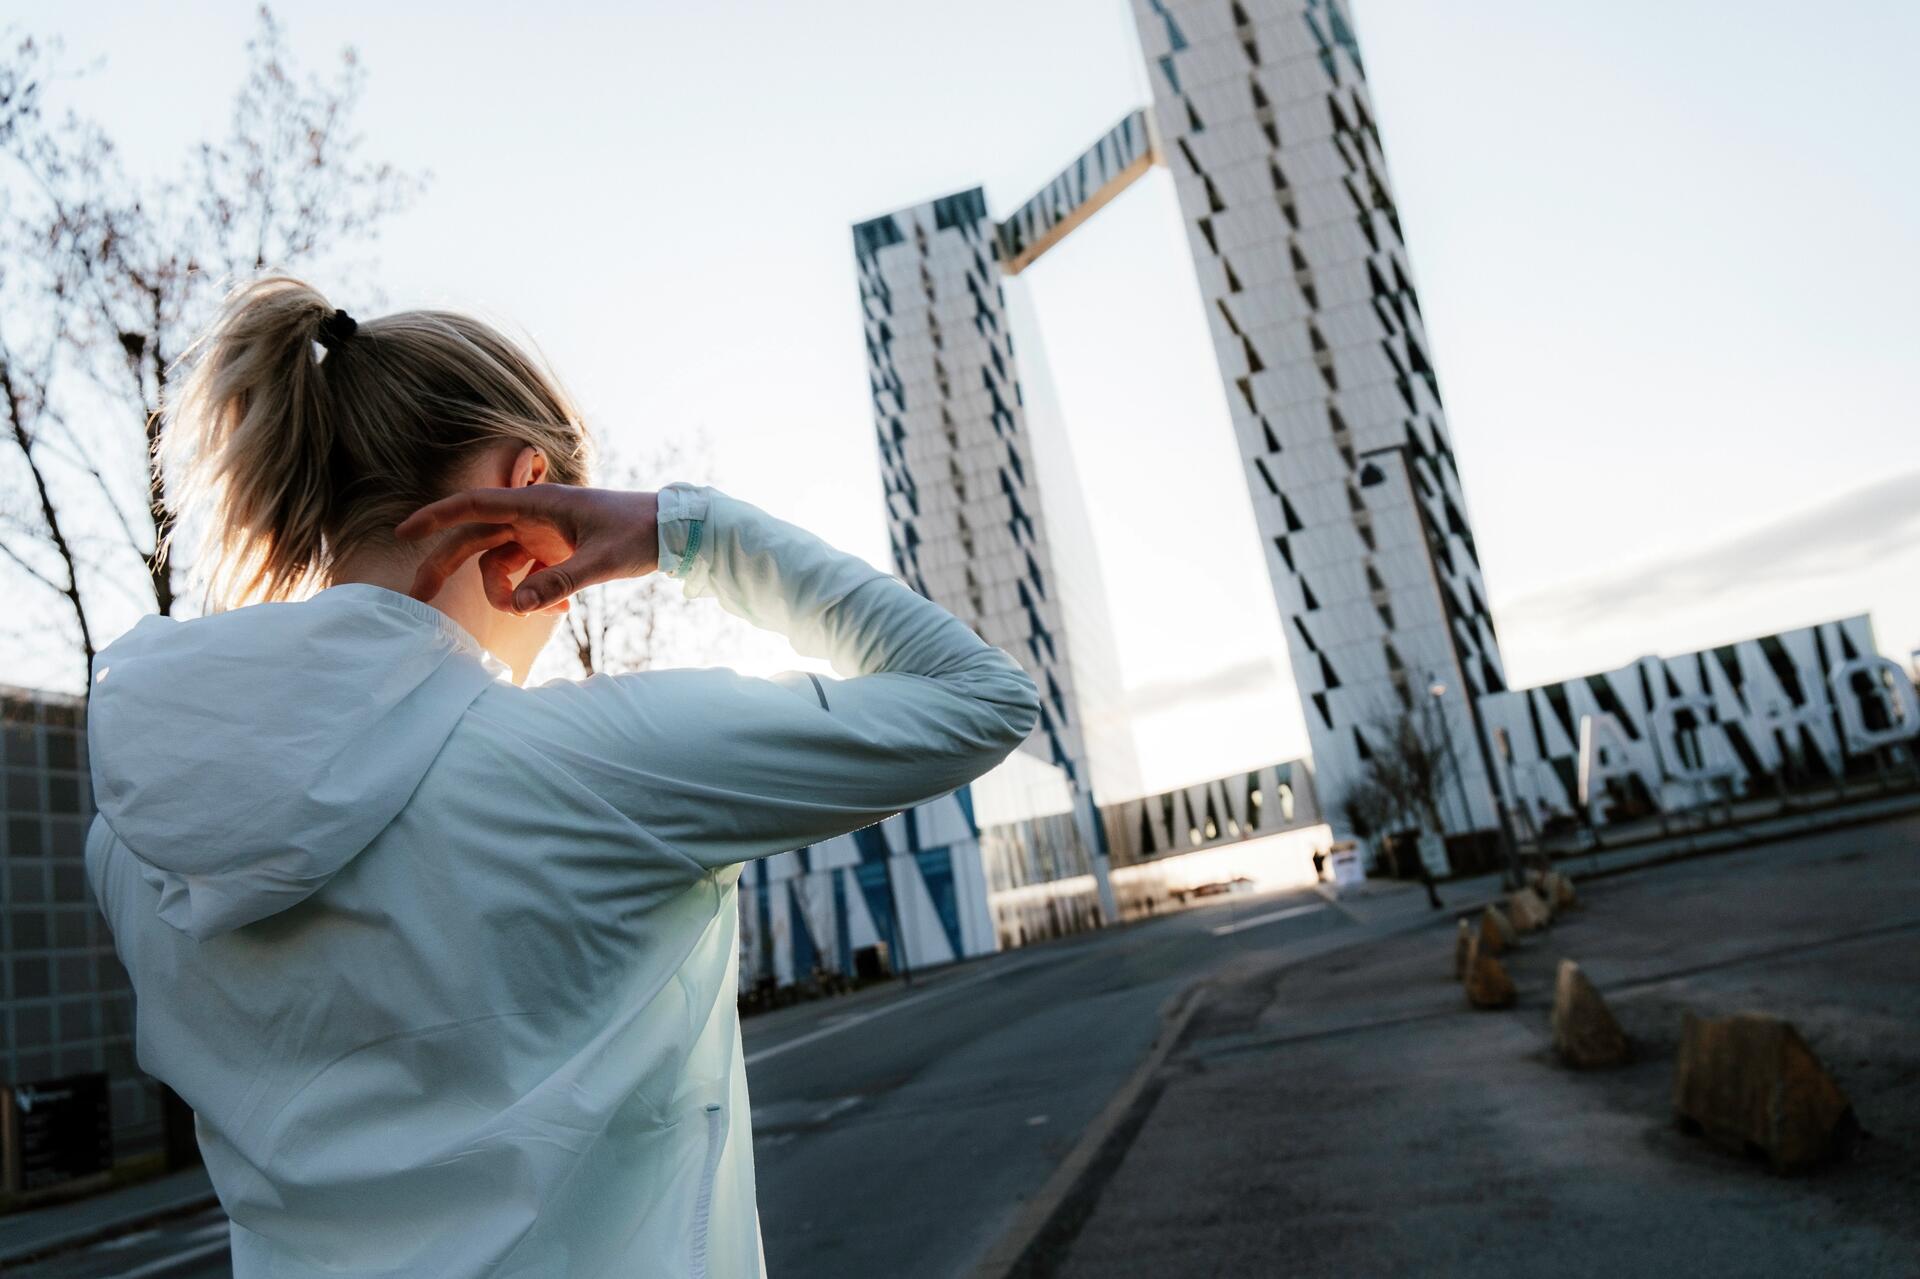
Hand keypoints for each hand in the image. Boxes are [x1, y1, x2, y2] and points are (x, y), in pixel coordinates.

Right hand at [395, 485, 660, 613]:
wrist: (672, 531)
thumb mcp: (601, 560)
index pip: (473, 507)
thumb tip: (519, 607)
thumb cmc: (638, 533)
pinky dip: (533, 596)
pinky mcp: (554, 552)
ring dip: (506, 594)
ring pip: (500, 566)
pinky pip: (527, 577)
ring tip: (535, 611)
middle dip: (445, 567)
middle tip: (418, 599)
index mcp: (537, 504)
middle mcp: (532, 516)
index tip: (403, 532)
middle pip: (474, 541)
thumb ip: (559, 582)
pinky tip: (558, 610)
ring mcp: (541, 535)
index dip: (435, 517)